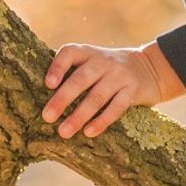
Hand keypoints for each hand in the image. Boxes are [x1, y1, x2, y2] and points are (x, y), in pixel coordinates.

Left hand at [42, 42, 185, 137]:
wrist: (149, 67)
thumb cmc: (107, 70)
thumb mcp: (92, 61)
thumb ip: (72, 72)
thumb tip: (36, 98)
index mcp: (88, 53)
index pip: (70, 53)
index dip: (58, 67)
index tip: (47, 84)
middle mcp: (103, 61)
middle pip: (81, 79)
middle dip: (62, 99)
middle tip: (47, 117)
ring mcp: (120, 75)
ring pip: (97, 96)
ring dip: (79, 115)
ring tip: (64, 132)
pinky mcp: (133, 90)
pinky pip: (116, 107)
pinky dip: (102, 120)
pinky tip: (89, 132)